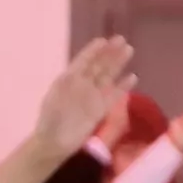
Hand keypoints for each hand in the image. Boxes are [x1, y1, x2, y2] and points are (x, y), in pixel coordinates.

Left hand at [31, 38, 137, 155]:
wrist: (54, 143)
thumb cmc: (49, 120)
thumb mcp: (54, 98)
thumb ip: (66, 85)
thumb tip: (76, 73)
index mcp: (69, 79)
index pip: (84, 60)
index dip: (93, 50)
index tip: (104, 40)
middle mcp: (83, 84)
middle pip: (99, 65)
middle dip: (110, 52)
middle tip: (122, 39)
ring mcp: (92, 97)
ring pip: (108, 76)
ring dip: (118, 64)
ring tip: (129, 50)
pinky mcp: (100, 110)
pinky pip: (114, 95)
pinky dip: (123, 86)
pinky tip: (132, 77)